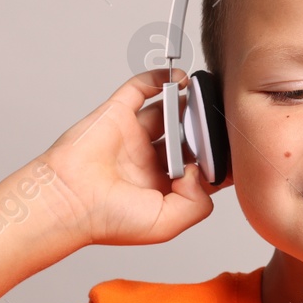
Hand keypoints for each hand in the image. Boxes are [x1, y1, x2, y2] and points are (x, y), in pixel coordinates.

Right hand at [38, 69, 230, 247]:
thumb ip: (198, 202)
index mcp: (162, 188)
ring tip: (206, 98)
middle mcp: (149, 161)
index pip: (199, 167)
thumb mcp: (167, 224)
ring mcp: (133, 136)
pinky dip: (160, 80)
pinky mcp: (117, 114)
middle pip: (187, 136)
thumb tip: (203, 170)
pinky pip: (141, 89)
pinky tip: (180, 79)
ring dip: (188, 104)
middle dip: (205, 130)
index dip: (218, 159)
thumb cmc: (106, 219)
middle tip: (220, 122)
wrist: (67, 201)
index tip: (235, 151)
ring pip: (169, 112)